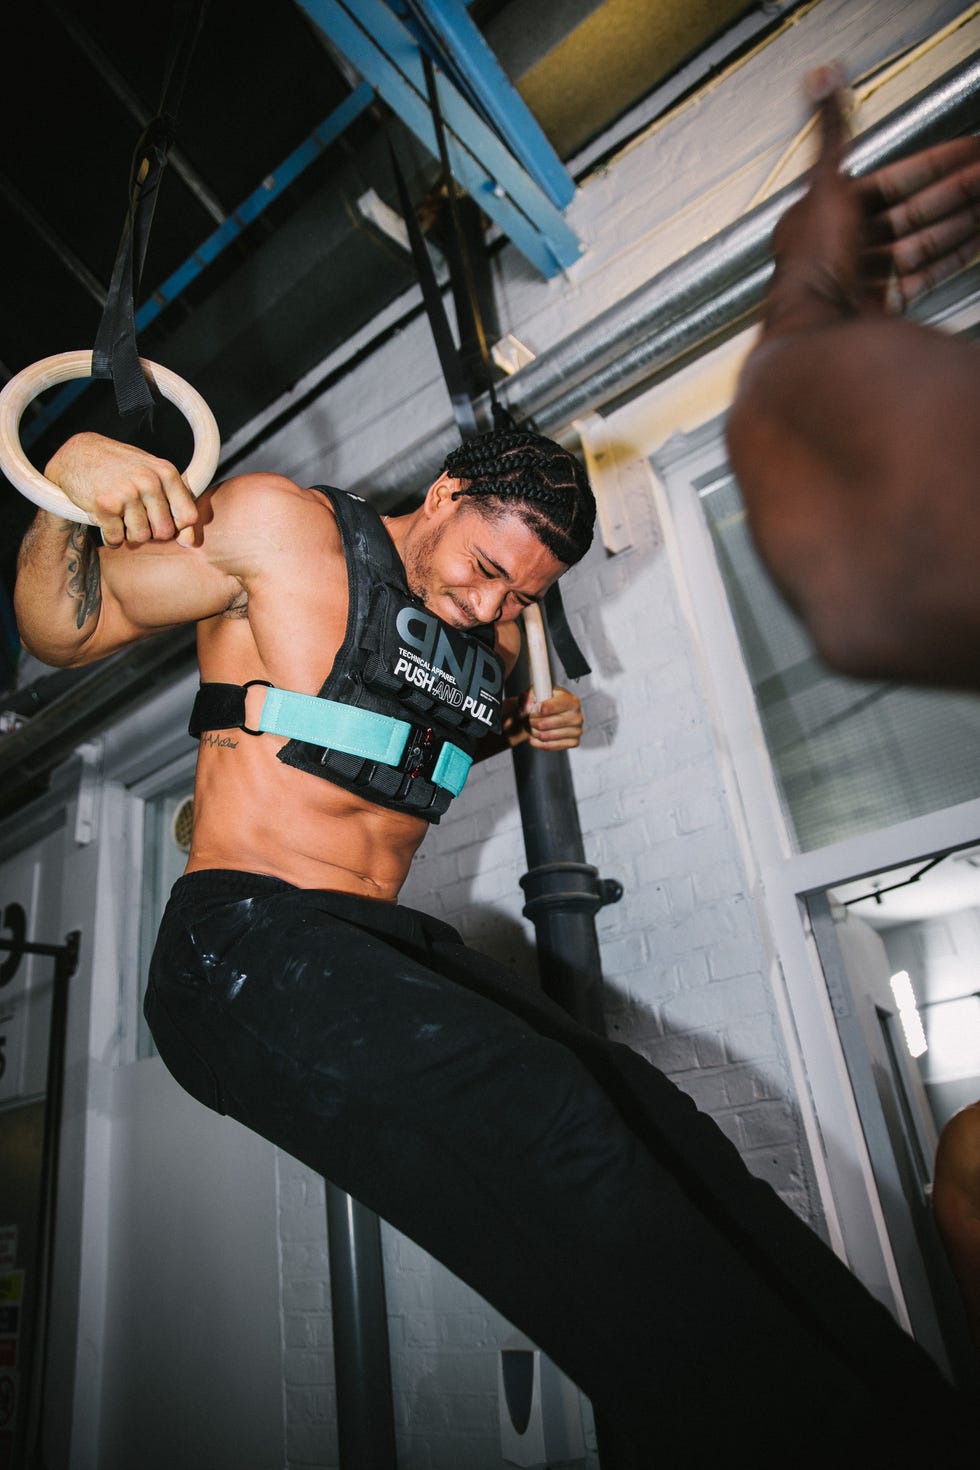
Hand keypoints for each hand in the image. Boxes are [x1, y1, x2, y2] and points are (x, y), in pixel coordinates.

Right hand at [44, 431, 201, 547]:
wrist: (79, 454)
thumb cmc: (122, 469)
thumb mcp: (153, 476)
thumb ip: (176, 505)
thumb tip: (190, 544)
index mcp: (166, 473)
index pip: (189, 517)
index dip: (176, 526)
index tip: (160, 517)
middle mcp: (149, 482)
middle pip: (164, 532)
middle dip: (150, 531)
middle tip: (135, 516)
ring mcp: (127, 493)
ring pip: (140, 538)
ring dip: (128, 534)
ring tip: (120, 516)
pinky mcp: (105, 505)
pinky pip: (116, 539)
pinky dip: (110, 537)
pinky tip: (106, 521)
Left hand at [522, 686, 582, 750]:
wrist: (550, 714)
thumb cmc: (544, 702)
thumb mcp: (534, 694)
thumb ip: (528, 698)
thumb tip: (528, 708)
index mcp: (571, 700)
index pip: (551, 707)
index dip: (537, 710)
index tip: (532, 710)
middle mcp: (577, 716)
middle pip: (545, 724)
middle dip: (533, 721)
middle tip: (530, 718)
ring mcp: (577, 730)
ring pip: (546, 736)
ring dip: (534, 732)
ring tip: (533, 726)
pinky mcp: (574, 742)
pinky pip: (550, 746)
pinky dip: (538, 742)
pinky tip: (536, 735)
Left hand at [765, 65, 979, 335]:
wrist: (817, 322)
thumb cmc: (813, 256)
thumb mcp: (822, 180)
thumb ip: (830, 133)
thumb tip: (821, 81)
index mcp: (828, 213)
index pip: (892, 180)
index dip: (934, 164)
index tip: (969, 150)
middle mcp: (847, 245)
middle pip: (912, 211)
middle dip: (957, 191)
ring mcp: (867, 276)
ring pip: (922, 241)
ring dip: (960, 220)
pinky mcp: (885, 304)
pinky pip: (924, 274)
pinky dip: (951, 255)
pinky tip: (974, 239)